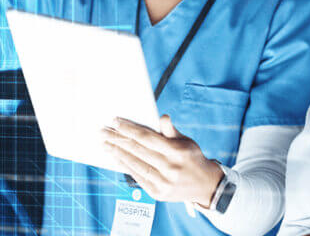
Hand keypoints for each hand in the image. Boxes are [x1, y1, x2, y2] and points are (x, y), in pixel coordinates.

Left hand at [102, 115, 223, 206]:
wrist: (205, 186)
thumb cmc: (193, 159)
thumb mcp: (186, 141)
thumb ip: (171, 131)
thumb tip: (162, 117)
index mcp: (177, 152)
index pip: (147, 138)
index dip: (129, 129)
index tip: (116, 122)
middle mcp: (169, 168)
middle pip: (138, 150)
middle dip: (118, 139)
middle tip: (104, 132)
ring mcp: (163, 182)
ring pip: (135, 164)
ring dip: (117, 153)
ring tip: (106, 144)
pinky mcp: (158, 193)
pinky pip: (138, 177)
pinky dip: (126, 167)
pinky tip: (117, 158)